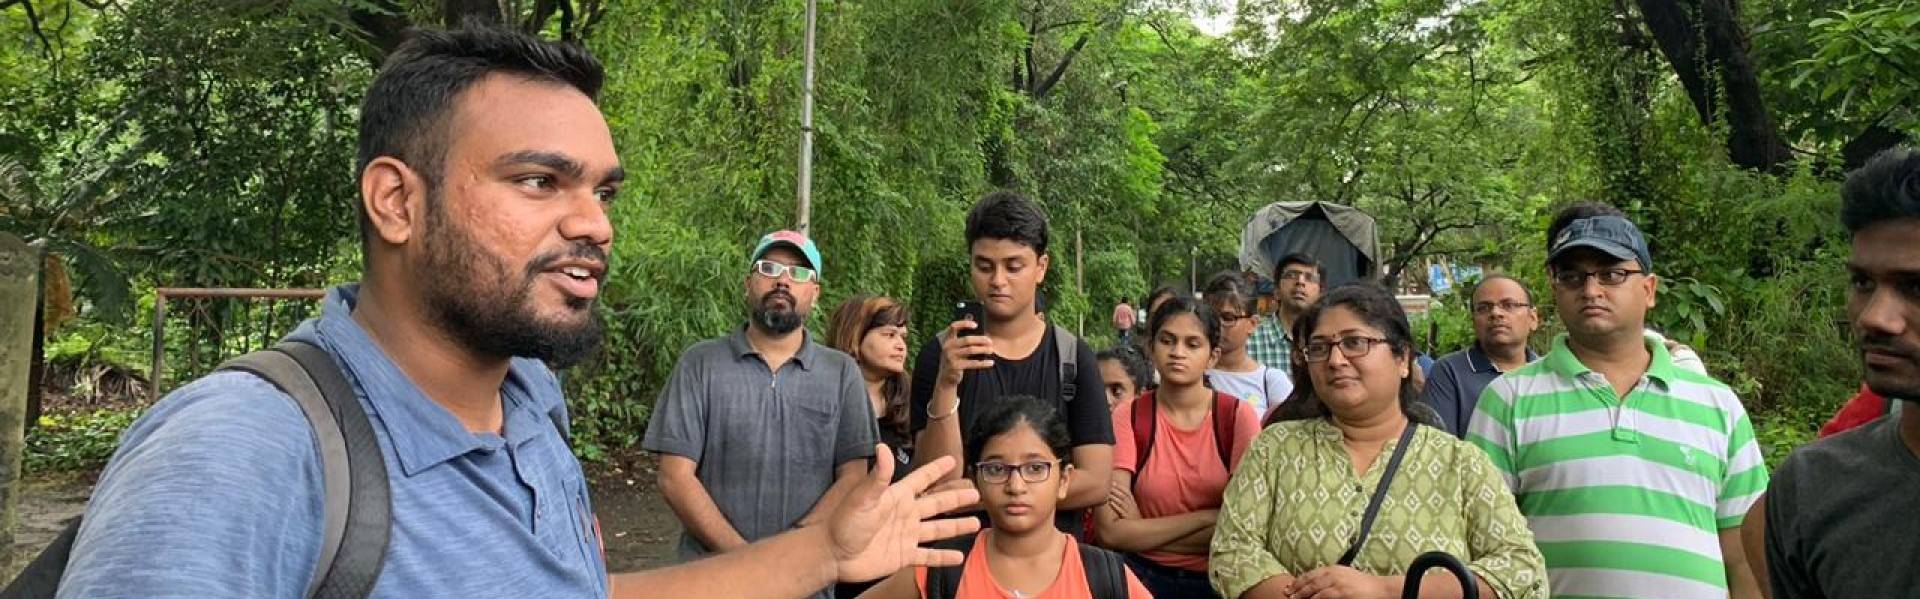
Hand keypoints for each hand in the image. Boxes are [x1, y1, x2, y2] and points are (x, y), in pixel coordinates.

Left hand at [829, 444, 982, 582]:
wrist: (833, 554)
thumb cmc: (843, 523)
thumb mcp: (862, 498)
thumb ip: (878, 476)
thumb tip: (883, 447)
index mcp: (897, 497)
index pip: (921, 479)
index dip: (936, 469)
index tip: (952, 459)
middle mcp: (904, 514)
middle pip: (937, 503)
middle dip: (955, 498)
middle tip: (975, 493)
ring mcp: (905, 536)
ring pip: (937, 529)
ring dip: (956, 526)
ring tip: (975, 523)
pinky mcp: (903, 556)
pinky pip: (928, 556)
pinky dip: (943, 557)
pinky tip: (958, 556)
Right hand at [937, 320, 995, 386]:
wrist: (946, 378)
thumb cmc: (955, 359)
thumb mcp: (956, 348)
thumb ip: (964, 339)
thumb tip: (976, 324)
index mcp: (947, 339)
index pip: (953, 327)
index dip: (964, 323)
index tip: (976, 325)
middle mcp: (947, 347)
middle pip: (967, 339)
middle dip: (980, 339)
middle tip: (991, 341)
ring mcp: (950, 357)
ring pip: (971, 350)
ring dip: (983, 349)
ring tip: (991, 350)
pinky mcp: (955, 366)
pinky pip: (972, 363)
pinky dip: (983, 363)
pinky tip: (991, 363)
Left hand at [1106, 480, 1138, 518]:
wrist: (1138, 528)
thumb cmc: (1132, 517)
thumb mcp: (1132, 508)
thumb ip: (1126, 501)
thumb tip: (1117, 493)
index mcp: (1133, 502)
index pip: (1127, 492)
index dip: (1120, 486)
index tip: (1113, 482)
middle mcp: (1132, 506)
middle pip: (1123, 496)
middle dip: (1116, 490)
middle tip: (1108, 486)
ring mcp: (1130, 511)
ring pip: (1121, 502)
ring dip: (1114, 497)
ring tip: (1108, 493)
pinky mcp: (1127, 517)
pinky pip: (1121, 511)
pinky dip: (1115, 506)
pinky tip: (1110, 502)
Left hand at [1286, 565, 1394, 598]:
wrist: (1380, 588)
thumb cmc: (1364, 585)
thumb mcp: (1346, 576)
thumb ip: (1333, 578)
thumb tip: (1319, 584)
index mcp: (1333, 569)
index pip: (1311, 574)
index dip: (1299, 580)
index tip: (1290, 586)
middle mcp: (1333, 573)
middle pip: (1310, 580)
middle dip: (1297, 587)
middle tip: (1287, 594)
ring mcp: (1337, 582)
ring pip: (1314, 588)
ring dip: (1302, 594)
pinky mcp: (1341, 591)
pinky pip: (1323, 596)